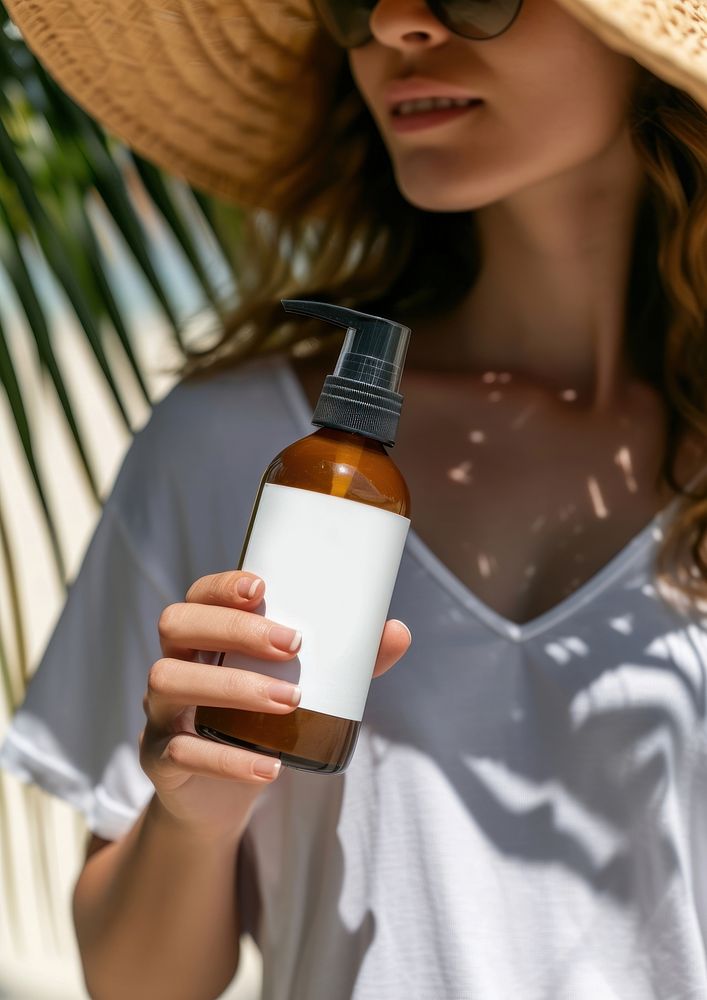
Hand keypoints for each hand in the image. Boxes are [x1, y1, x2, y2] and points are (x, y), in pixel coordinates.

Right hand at [139, 570, 410, 839]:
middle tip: (291, 644)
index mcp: (201, 636)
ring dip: (232, 686)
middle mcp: (173, 663)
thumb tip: (397, 632)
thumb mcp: (301, 688)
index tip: (263, 587)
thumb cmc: (261, 723)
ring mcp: (160, 711)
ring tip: (289, 700)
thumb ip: (347, 662)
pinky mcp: (161, 759)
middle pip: (176, 624)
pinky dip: (228, 760)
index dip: (222, 586)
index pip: (197, 594)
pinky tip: (270, 766)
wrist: (218, 798)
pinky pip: (182, 752)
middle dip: (233, 628)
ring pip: (169, 681)